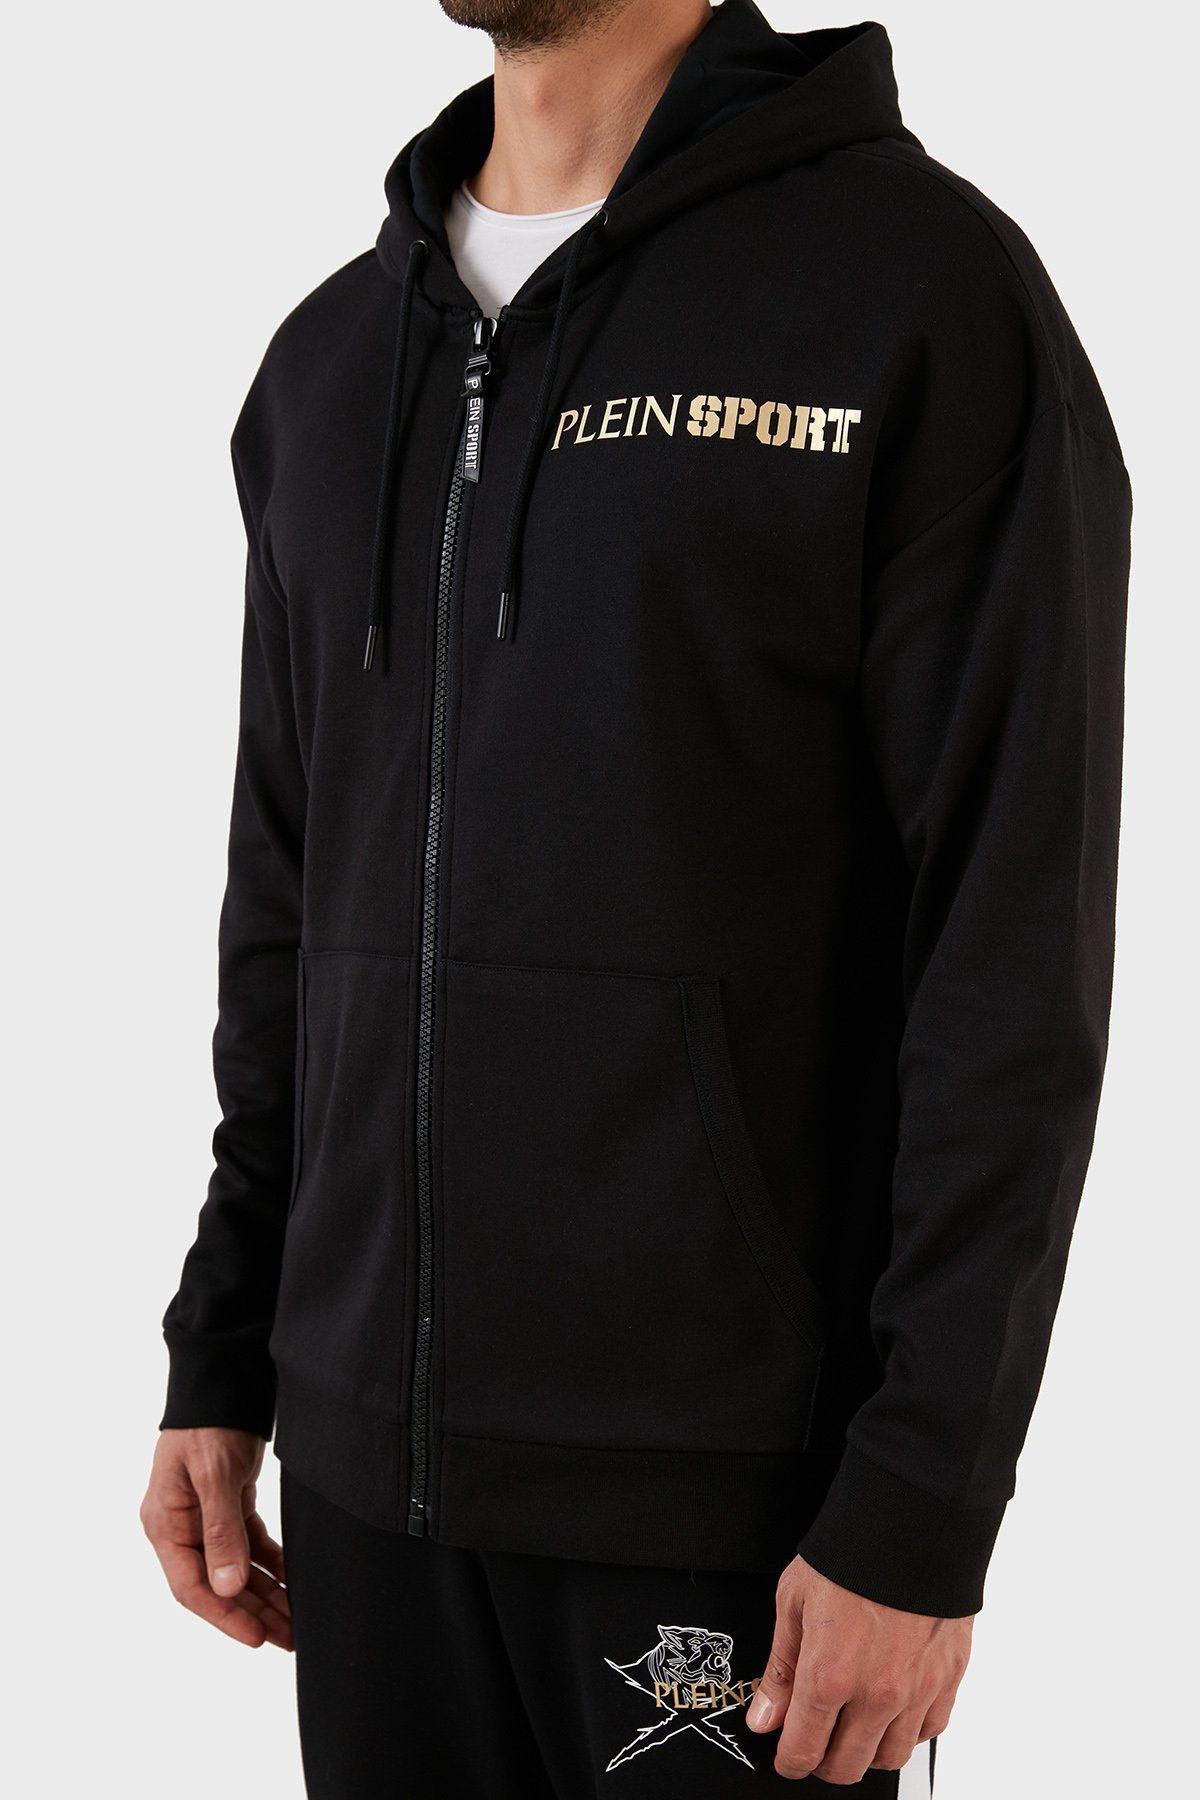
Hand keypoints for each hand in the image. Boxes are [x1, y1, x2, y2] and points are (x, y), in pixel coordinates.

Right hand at [140, 1427, 292, 1650]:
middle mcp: (182, 1528)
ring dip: (266, 1594)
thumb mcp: (212, 1476)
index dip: (225, 1617)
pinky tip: (294, 1580)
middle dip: (254, 1613)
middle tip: (290, 1639)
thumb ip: (221, 1531)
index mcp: (165, 1525)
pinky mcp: (229, 1504)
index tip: (257, 1638)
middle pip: (218, 1585)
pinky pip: (250, 1545)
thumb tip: (227, 1587)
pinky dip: (271, 1563)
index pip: (193, 1587)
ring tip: (296, 1621)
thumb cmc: (208, 1424)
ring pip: (237, 1569)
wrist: (222, 1380)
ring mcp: (205, 1518)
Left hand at [746, 1554, 971, 1783]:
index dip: (790, 1761)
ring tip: (853, 1728)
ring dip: (867, 1752)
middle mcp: (875, 1695)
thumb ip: (780, 1669)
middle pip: (847, 1766)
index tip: (787, 1755)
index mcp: (829, 1676)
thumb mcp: (794, 1603)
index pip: (804, 1752)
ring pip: (889, 1758)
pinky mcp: (948, 1679)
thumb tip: (765, 1718)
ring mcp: (916, 1692)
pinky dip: (908, 1732)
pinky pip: (928, 1732)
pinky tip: (892, 1711)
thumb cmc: (850, 1556)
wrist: (911, 1525)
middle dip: (824, 1763)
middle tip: (816, 1743)